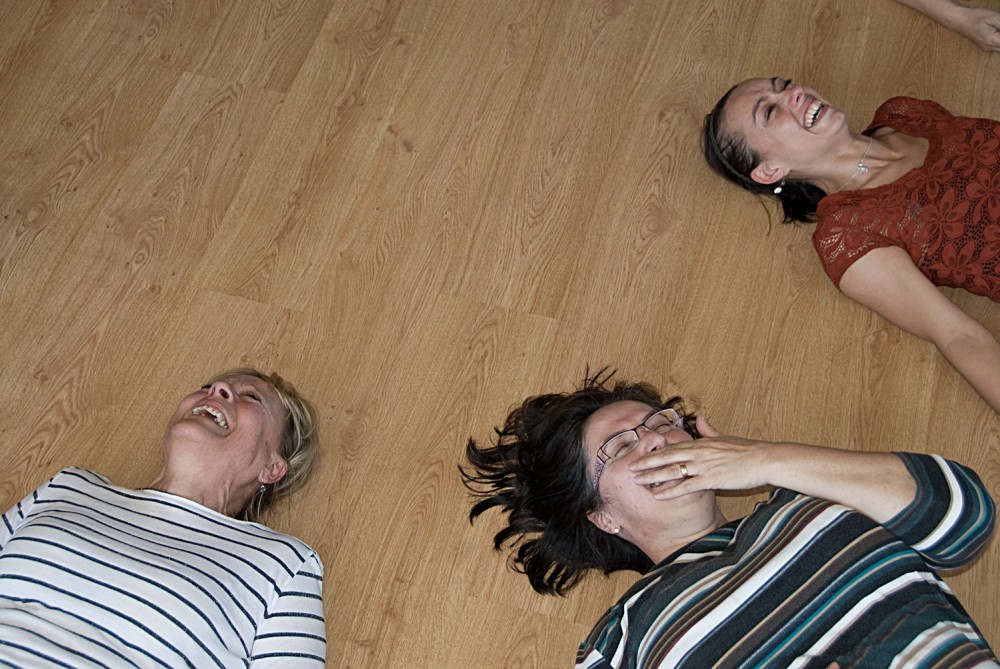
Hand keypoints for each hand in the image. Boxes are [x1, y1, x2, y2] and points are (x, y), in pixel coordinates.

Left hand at [628, 416, 771, 499]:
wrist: (764, 459)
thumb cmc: (747, 450)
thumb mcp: (725, 436)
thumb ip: (709, 430)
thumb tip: (700, 418)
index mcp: (701, 443)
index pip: (673, 447)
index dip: (655, 451)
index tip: (641, 453)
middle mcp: (699, 453)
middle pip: (667, 457)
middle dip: (647, 462)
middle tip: (630, 467)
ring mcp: (703, 466)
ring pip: (672, 471)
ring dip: (653, 476)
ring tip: (638, 481)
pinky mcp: (711, 479)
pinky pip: (686, 486)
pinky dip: (670, 491)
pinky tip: (658, 495)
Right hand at [955, 6, 999, 51]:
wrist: (959, 21)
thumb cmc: (974, 17)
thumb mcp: (993, 17)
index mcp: (992, 41)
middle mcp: (989, 47)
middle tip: (999, 28)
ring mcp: (987, 48)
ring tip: (997, 29)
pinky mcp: (985, 45)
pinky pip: (997, 47)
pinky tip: (997, 32)